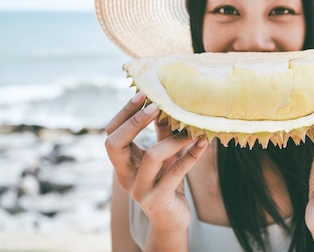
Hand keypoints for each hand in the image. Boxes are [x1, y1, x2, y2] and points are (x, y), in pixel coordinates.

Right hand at [105, 92, 207, 231]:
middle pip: (114, 144)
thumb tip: (167, 102)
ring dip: (172, 139)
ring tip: (191, 129)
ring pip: (151, 157)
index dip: (125, 114)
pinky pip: (175, 173)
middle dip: (134, 122)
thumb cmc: (166, 181)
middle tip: (156, 105)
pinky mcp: (158, 200)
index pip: (111, 134)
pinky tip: (202, 143)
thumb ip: (162, 133)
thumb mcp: (163, 155)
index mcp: (122, 163)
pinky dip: (191, 156)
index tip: (143, 94)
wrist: (171, 219)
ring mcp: (139, 190)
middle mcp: (124, 176)